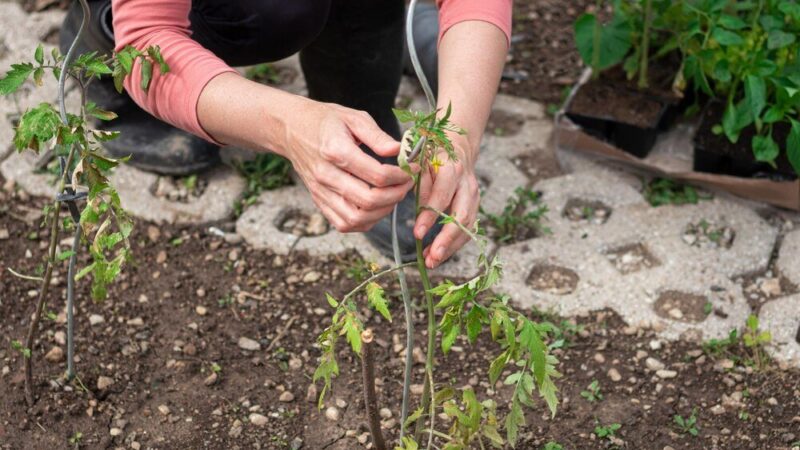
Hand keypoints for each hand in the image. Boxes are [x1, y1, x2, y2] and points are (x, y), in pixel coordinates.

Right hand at [286, 101, 413, 231]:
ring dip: (382, 212)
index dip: (401, 175)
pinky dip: (365, 222)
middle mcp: (326, 175)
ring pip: (357, 219)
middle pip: (369, 201)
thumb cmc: (325, 121)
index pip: (377, 175)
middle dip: (396, 195)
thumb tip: (400, 150)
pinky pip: (344, 224)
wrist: (291, 129)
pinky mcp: (319, 201)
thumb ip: (378, 136)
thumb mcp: (353, 117)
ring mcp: (321, 192)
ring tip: (393, 196)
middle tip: (406, 184)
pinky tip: (375, 207)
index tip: (411, 169)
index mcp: (336, 151)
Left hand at [414, 141, 479, 268]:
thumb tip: (421, 211)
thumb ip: (421, 185)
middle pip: (461, 217)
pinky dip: (453, 244)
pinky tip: (436, 254)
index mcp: (452, 170)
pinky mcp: (475, 206)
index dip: (430, 217)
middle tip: (431, 258)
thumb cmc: (432, 155)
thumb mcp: (421, 163)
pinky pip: (467, 229)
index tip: (417, 234)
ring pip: (467, 227)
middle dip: (447, 240)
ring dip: (450, 247)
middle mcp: (467, 185)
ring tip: (431, 261)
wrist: (456, 147)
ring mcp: (474, 197)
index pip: (442, 198)